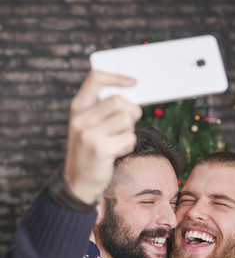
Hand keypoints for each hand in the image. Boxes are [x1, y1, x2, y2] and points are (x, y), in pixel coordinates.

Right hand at [64, 70, 141, 203]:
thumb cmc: (90, 150)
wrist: (78, 180)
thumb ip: (104, 109)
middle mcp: (80, 118)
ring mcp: (89, 134)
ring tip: (119, 141)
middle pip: (118, 100)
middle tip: (128, 124)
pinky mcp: (100, 149)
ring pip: (126, 119)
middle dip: (131, 112)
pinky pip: (129, 138)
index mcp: (77, 108)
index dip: (117, 77)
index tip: (133, 82)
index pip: (95, 79)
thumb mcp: (88, 125)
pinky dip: (128, 145)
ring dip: (129, 131)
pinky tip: (117, 152)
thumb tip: (132, 94)